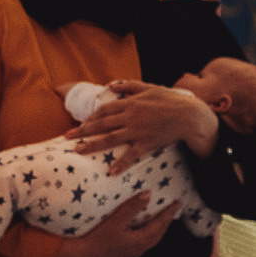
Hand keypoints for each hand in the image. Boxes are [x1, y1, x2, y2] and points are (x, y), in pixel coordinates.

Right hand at [49, 189, 179, 256]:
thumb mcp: (115, 221)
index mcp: (141, 240)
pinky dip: (148, 232)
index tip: (179, 202)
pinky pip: (143, 241)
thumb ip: (132, 207)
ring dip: (158, 227)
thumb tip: (148, 194)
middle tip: (172, 209)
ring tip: (160, 217)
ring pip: (152, 238)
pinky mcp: (125, 254)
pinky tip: (142, 227)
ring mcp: (133, 253)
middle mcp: (140, 249)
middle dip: (167, 221)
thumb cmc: (97, 240)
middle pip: (159, 233)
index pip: (161, 223)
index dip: (170, 212)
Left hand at [72, 81, 217, 171]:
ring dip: (92, 145)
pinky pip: (131, 155)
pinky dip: (121, 164)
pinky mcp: (147, 143)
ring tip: (77, 151)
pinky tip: (110, 172)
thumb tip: (112, 85)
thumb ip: (130, 86)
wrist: (189, 116)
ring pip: (110, 139)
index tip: (80, 123)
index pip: (104, 110)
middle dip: (82, 130)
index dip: (91, 117)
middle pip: (101, 124)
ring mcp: (137, 131)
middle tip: (66, 137)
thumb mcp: (150, 88)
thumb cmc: (171, 100)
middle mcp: (130, 117)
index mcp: (130, 103)